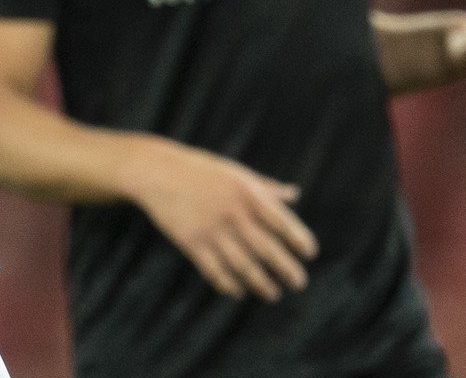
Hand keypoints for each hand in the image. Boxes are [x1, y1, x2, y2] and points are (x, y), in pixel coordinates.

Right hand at [129, 140, 317, 301]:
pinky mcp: (191, 242)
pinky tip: (238, 290)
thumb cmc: (201, 170)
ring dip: (262, 284)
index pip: (283, 222)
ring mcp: (211, 229)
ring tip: (273, 294)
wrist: (156, 170)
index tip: (309, 254)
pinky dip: (228, 284)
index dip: (300, 240)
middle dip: (287, 270)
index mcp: (247, 194)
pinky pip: (215, 271)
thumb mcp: (236, 172)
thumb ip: (266, 187)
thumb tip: (295, 194)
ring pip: (244, 266)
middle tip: (299, 283)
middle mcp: (233, 213)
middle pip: (267, 250)